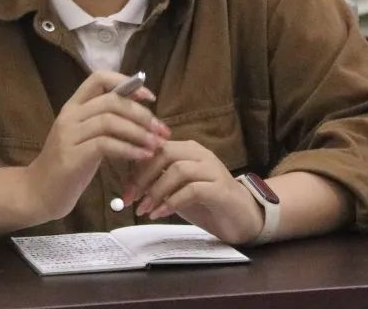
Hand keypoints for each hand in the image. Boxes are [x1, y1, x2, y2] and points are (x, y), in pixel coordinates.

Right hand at [23, 71, 169, 221]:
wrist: (39, 194)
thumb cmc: (69, 166)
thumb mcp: (86, 138)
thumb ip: (106, 122)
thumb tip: (140, 109)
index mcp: (73, 106)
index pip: (99, 77)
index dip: (127, 82)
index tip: (149, 97)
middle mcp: (69, 116)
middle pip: (111, 101)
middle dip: (142, 114)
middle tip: (162, 130)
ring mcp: (68, 135)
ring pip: (110, 121)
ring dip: (139, 132)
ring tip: (156, 145)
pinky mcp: (71, 157)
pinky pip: (106, 145)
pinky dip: (129, 149)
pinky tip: (143, 157)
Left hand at [122, 140, 263, 244]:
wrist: (242, 218)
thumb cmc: (207, 203)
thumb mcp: (177, 190)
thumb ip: (158, 182)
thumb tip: (129, 185)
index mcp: (188, 150)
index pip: (156, 148)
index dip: (136, 167)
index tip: (125, 190)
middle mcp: (200, 154)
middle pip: (164, 153)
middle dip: (142, 177)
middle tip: (130, 199)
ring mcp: (213, 169)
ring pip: (178, 170)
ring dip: (156, 191)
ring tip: (145, 210)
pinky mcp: (221, 189)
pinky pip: (192, 189)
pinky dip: (172, 201)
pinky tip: (160, 213)